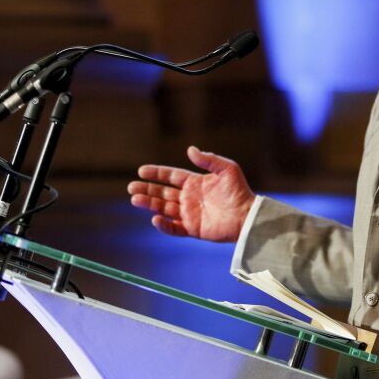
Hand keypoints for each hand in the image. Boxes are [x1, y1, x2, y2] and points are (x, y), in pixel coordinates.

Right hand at [127, 145, 254, 241]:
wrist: (247, 215)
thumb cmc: (239, 191)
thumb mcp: (227, 169)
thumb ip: (208, 160)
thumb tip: (190, 149)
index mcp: (195, 182)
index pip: (171, 176)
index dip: (156, 173)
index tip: (141, 171)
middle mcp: (189, 197)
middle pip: (162, 192)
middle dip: (147, 189)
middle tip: (131, 187)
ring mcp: (189, 213)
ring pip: (163, 208)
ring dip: (149, 204)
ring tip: (135, 199)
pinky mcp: (192, 229)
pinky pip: (174, 228)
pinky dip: (163, 225)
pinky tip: (155, 218)